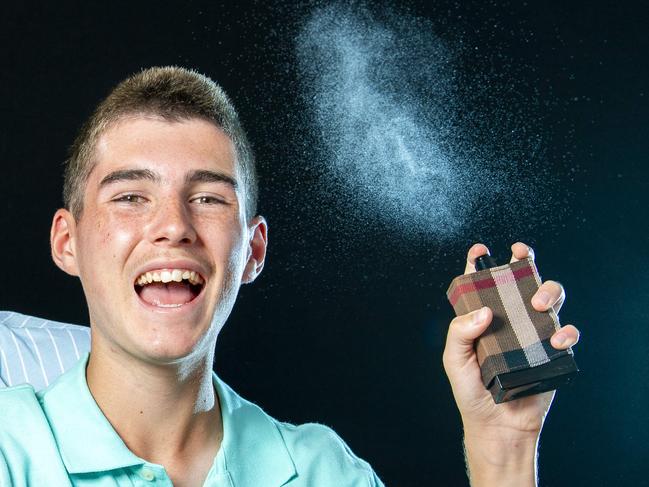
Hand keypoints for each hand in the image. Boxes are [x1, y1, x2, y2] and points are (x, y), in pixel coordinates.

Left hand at [442, 242, 579, 484]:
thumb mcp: (455, 360)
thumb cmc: (471, 391)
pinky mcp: (552, 352)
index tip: (479, 250)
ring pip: (550, 297)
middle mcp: (510, 320)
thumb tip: (484, 311)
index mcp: (483, 317)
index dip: (481, 262)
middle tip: (520, 258)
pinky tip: (555, 340)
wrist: (497, 426)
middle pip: (522, 280)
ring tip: (537, 304)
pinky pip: (566, 333)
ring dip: (548, 291)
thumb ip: (460, 333)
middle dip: (524, 261)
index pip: (483, 283)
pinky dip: (565, 332)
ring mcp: (533, 333)